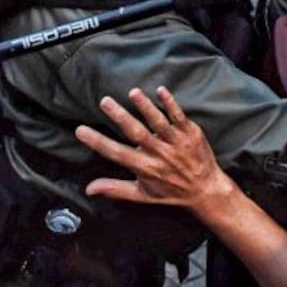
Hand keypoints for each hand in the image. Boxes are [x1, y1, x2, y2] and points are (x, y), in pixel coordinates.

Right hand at [74, 87, 235, 214]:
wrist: (206, 190)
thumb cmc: (171, 193)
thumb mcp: (142, 195)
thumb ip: (115, 189)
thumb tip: (89, 188)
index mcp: (145, 168)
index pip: (117, 153)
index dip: (98, 142)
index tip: (80, 130)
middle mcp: (159, 154)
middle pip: (136, 133)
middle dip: (120, 117)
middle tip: (105, 101)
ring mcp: (176, 143)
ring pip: (159, 122)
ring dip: (146, 107)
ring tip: (133, 93)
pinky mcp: (190, 134)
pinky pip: (179, 117)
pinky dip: (171, 104)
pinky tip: (161, 90)